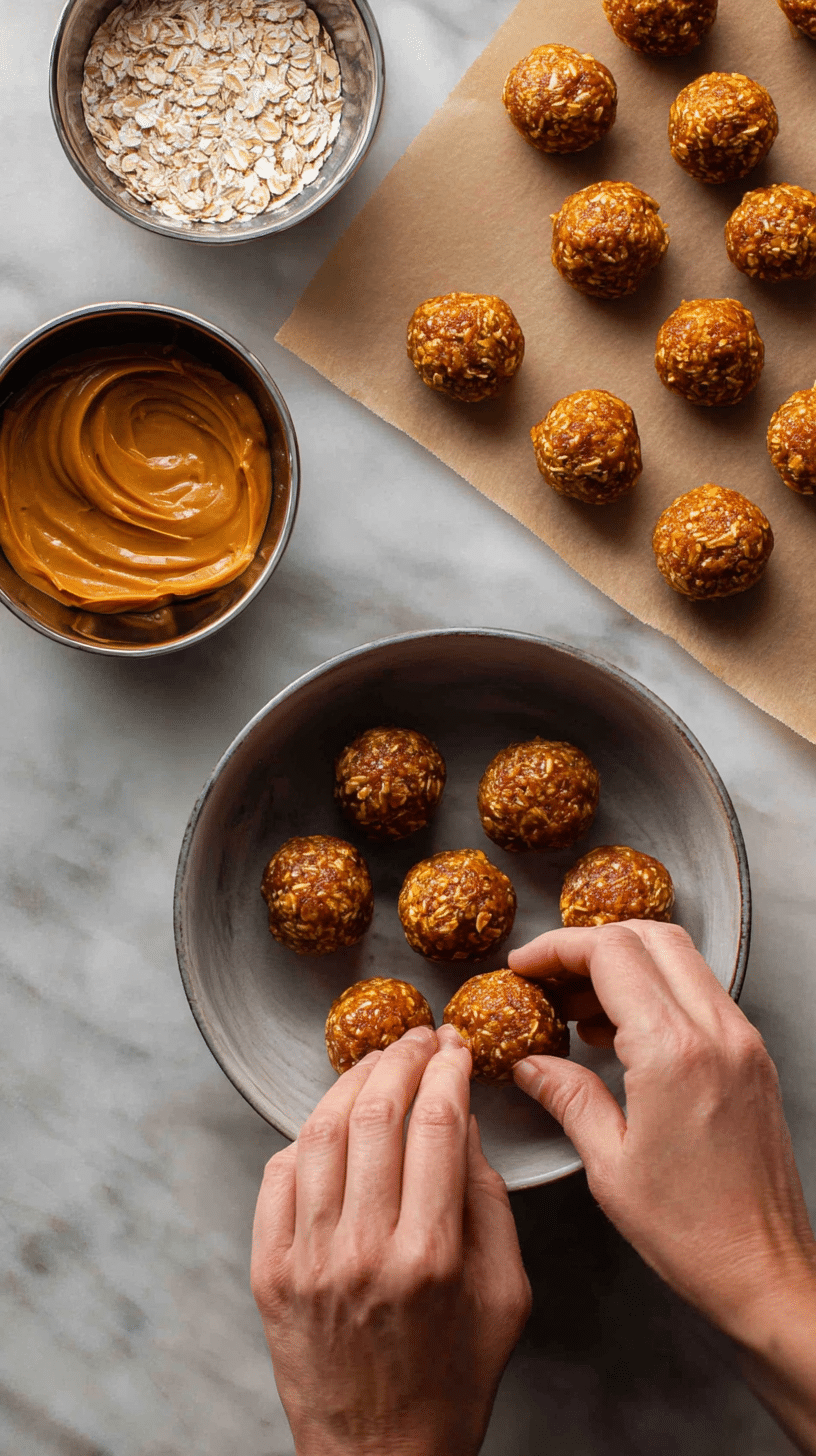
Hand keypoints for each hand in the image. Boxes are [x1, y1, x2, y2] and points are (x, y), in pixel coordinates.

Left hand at [251, 1024, 530, 1455]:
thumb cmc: (454, 1378)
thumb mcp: (505, 1294)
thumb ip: (487, 1201)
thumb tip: (462, 1121)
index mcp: (431, 1254)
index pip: (437, 1123)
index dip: (447, 1069)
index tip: (457, 1047)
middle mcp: (363, 1249)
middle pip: (376, 1113)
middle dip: (401, 1058)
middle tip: (417, 1038)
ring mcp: (308, 1259)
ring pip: (321, 1133)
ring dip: (350, 1082)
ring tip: (376, 1062)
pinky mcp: (270, 1272)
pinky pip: (278, 1177)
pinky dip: (304, 1136)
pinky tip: (330, 1122)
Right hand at [509, 922, 815, 1452]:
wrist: (766, 1273)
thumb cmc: (692, 1232)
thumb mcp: (608, 1165)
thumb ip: (567, 1097)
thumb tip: (530, 1064)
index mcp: (675, 1052)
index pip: (611, 953)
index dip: (557, 947)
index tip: (522, 967)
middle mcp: (717, 1031)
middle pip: (648, 936)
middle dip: (589, 943)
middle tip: (547, 977)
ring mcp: (742, 1040)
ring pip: (679, 957)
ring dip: (624, 964)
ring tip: (576, 1008)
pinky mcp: (753, 1057)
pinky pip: (699, 993)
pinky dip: (656, 990)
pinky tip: (621, 1033)